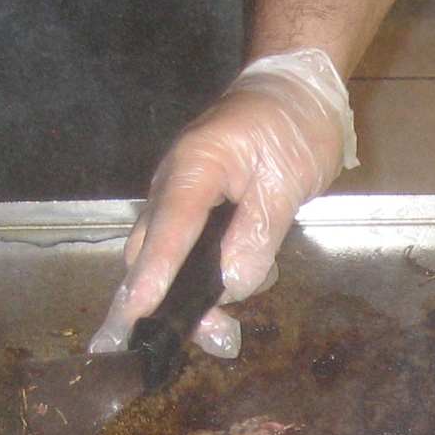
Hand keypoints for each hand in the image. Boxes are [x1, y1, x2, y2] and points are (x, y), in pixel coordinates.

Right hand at [91, 49, 358, 355]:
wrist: (296, 89)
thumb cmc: (293, 125)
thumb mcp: (287, 180)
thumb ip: (257, 235)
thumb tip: (230, 285)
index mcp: (195, 168)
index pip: (168, 229)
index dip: (153, 275)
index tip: (138, 313)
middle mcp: (175, 185)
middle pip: (148, 252)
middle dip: (158, 302)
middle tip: (180, 345)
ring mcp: (181, 200)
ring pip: (167, 261)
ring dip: (191, 299)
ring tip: (225, 334)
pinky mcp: (196, 213)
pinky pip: (189, 256)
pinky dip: (209, 282)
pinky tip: (239, 291)